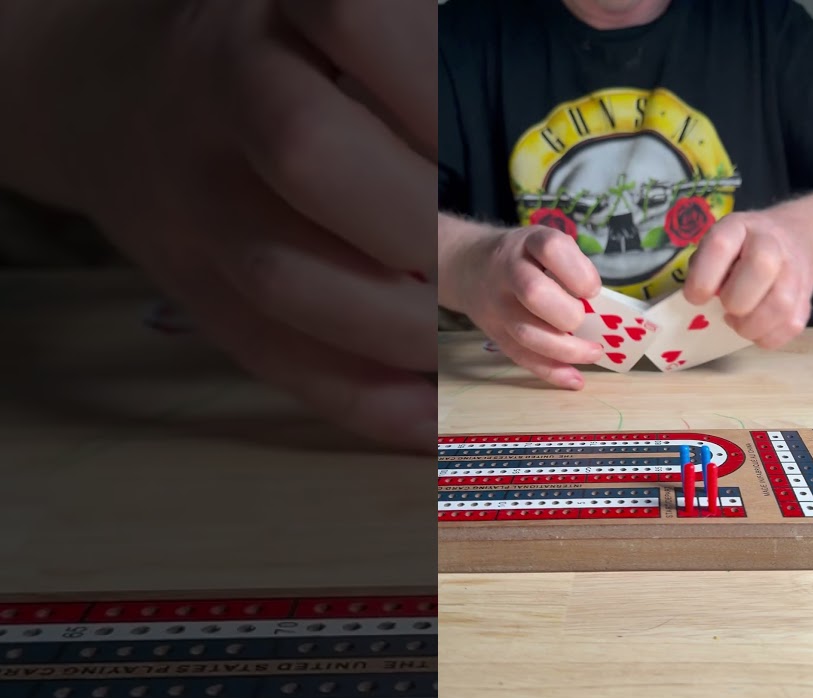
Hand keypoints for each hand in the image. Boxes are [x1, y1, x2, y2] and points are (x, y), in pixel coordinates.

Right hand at [0, 0, 437, 449]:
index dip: (431, 91)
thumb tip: (578, 77)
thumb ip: (412, 50)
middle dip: (417, 221)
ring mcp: (192, 199)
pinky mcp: (188, 283)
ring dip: (400, 328)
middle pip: (311, 154)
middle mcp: (221, 97)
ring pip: (285, 277)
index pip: (355, 22)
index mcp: (270, 9)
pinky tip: (431, 416)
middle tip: (476, 258)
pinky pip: (272, 354)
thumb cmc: (267, 50)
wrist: (110, 92)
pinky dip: (362, 399)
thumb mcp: (323, 18)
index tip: (481, 145)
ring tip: (462, 337)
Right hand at [452, 224, 604, 389]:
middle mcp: (508, 272)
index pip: (551, 248)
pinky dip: (551, 372)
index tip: (592, 289)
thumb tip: (602, 308)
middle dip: (568, 313)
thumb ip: (572, 267)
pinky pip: (522, 357)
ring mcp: (498, 306)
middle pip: (534, 293)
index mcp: (527, 243)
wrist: (469, 267)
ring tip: (594, 352)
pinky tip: (575, 379)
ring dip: (566, 350)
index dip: (578, 271)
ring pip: (527, 333)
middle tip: (585, 319)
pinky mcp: (496, 334)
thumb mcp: (545, 244)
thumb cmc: (524, 258)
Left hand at [684, 211, 812, 349]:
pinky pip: (789, 327)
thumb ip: (703, 267)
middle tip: (726, 307)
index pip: (720, 245)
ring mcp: (795, 272)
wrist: (794, 240)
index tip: (696, 298)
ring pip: (780, 306)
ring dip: (750, 326)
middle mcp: (772, 244)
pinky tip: (756, 327)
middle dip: (734, 301)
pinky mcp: (807, 300)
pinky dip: (766, 337)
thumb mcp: (718, 245)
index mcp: (739, 227)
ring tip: (739, 321)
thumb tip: (702, 298)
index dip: (704, 277)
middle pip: (760, 269)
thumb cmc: (743, 249)